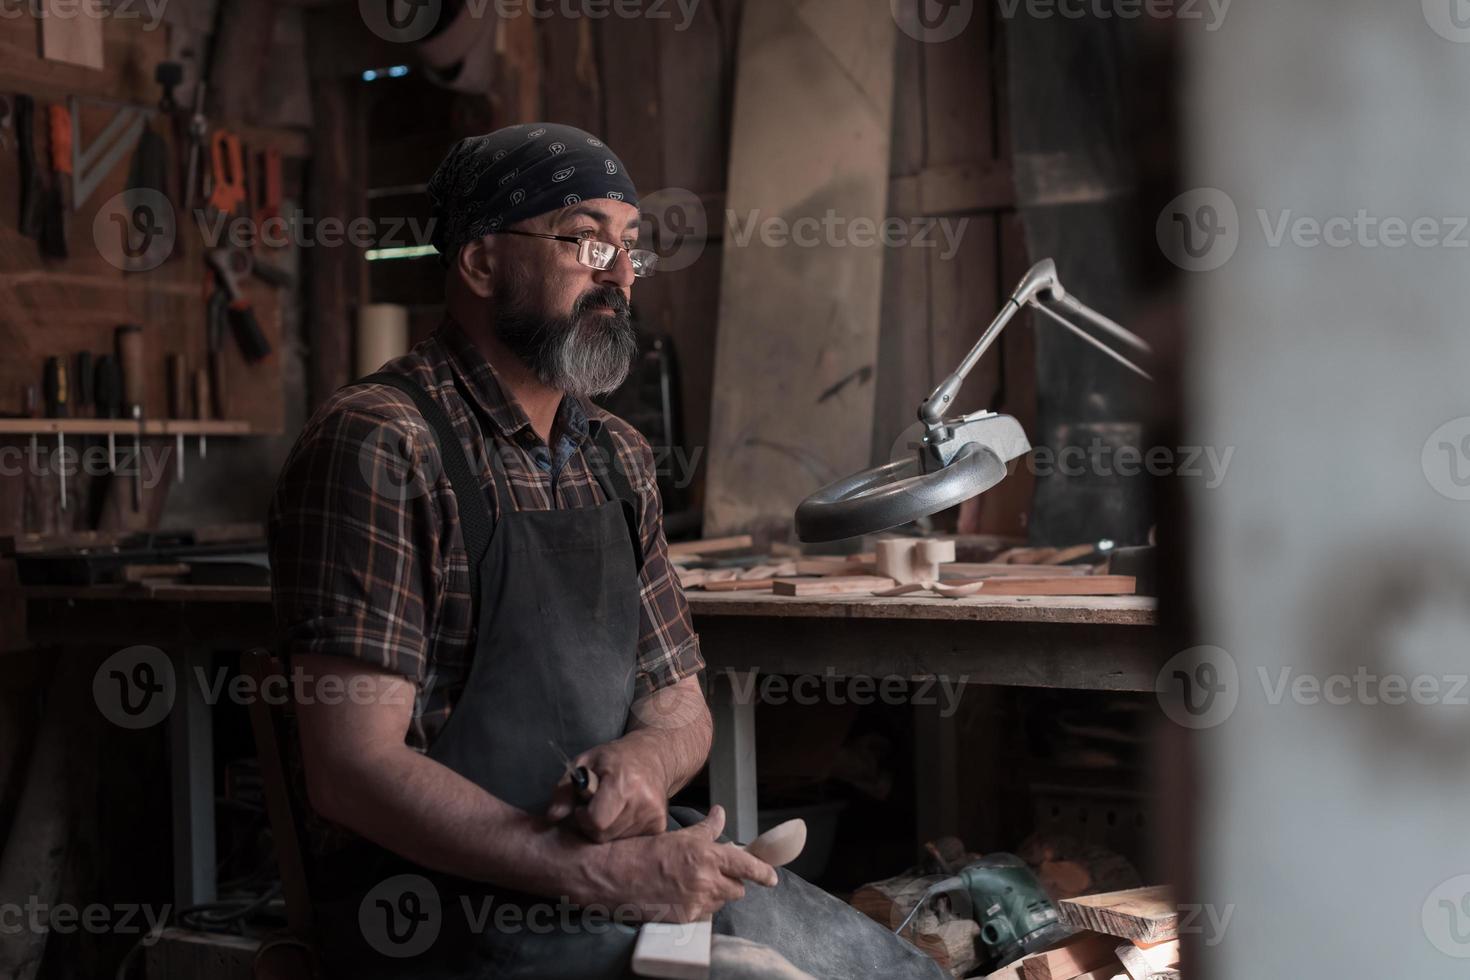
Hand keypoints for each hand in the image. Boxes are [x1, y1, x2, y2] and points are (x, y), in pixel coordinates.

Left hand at [546, 738, 668, 841]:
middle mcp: (643, 801)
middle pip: (603, 835)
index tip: (584, 805)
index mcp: (623, 782)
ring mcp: (654, 815)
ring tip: (611, 807)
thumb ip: (565, 790)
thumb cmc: (614, 758)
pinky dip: (621, 831)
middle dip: (592, 826)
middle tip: (596, 806)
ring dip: (607, 829)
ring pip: (615, 840)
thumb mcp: (584, 763)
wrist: (654, 756)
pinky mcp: (660, 825)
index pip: (596, 821)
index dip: (583, 817)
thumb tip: (552, 817)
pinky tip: (624, 813)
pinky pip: (630, 841)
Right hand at [580, 806, 778, 921]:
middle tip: (715, 873)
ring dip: (716, 894)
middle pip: (737, 888)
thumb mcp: (678, 835)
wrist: (612, 875)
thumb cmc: (642, 850)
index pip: (746, 865)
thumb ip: (706, 829)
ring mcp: (696, 902)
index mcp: (706, 854)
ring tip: (693, 883)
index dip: (763, 873)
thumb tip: (720, 814)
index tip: (772, 877)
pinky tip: (681, 895)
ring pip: (722, 902)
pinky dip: (699, 905)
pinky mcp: (685, 919)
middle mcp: (705, 879)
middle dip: (731, 881)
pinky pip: (704, 914)